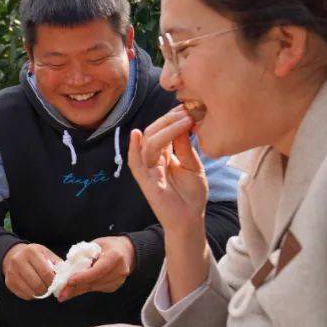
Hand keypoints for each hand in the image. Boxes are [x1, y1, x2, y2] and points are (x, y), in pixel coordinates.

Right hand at [2, 242, 56, 299]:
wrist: (13, 255)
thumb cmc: (34, 255)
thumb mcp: (46, 254)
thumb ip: (57, 264)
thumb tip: (66, 278)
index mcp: (31, 251)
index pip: (46, 273)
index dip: (53, 282)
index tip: (56, 283)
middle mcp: (19, 260)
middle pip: (37, 284)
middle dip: (46, 289)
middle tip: (50, 288)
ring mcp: (12, 272)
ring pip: (30, 291)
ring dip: (39, 293)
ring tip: (43, 289)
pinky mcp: (8, 282)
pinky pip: (23, 295)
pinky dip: (31, 295)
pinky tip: (33, 289)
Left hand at [58, 236, 134, 300]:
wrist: (126, 252)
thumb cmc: (108, 246)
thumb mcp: (95, 244)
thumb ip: (83, 254)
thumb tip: (67, 267)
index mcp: (115, 256)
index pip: (98, 270)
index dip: (83, 277)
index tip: (69, 281)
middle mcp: (119, 270)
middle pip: (95, 281)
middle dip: (76, 287)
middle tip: (61, 293)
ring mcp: (119, 280)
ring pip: (94, 288)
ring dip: (79, 290)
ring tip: (64, 293)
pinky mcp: (115, 286)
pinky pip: (97, 289)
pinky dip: (85, 288)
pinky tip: (75, 289)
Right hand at [127, 105, 207, 236]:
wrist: (191, 219)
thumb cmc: (192, 195)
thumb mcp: (193, 165)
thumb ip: (184, 146)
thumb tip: (184, 122)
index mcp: (165, 154)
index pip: (163, 130)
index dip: (173, 118)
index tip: (188, 107)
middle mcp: (154, 159)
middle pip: (153, 132)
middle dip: (169, 119)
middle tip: (186, 111)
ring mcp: (148, 169)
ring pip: (148, 142)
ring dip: (164, 129)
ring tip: (183, 120)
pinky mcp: (145, 181)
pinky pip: (135, 162)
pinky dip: (133, 148)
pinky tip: (136, 135)